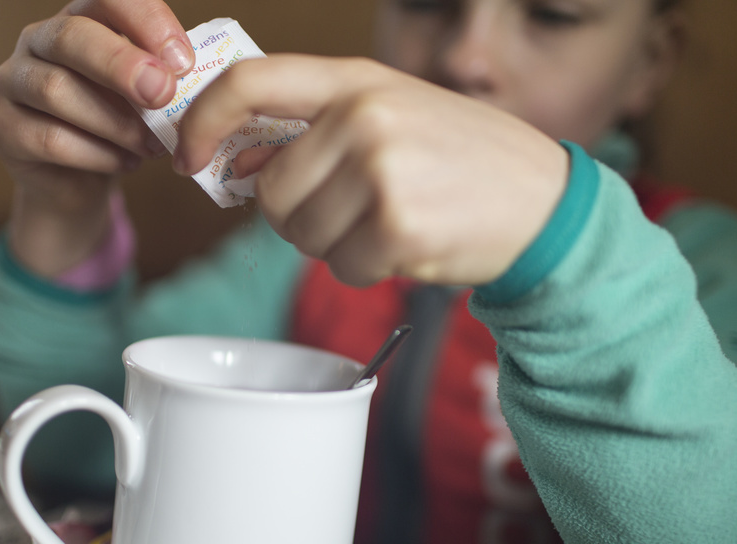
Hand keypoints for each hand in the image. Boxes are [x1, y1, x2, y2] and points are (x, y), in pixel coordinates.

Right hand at [0, 0, 193, 274]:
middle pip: (71, 38)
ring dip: (115, 122)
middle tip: (163, 94)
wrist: (78, 181)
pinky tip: (126, 163)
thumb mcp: (145, 95)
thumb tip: (187, 79)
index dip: (145, 20)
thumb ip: (159, 78)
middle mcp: (38, 40)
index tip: (183, 61)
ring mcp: (13, 82)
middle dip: (122, 65)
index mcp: (79, 19)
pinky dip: (98, 155)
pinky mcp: (4, 129)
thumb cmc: (118, 126)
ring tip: (151, 145)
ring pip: (56, 91)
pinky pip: (50, 139)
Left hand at [173, 56, 567, 287]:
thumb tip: (235, 163)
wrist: (545, 201)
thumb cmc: (462, 161)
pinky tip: (408, 245)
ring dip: (336, 246)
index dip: (204, 122)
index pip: (249, 81)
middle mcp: (364, 116)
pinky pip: (341, 268)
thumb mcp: (391, 118)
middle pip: (273, 192)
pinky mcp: (397, 225)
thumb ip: (313, 132)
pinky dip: (367, 269)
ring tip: (390, 223)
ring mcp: (381, 169)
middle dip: (298, 217)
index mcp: (356, 79)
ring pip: (303, 236)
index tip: (191, 156)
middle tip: (349, 213)